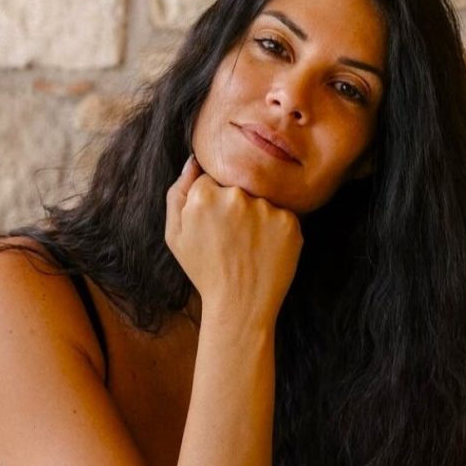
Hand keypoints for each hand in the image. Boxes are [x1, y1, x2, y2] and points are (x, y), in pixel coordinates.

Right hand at [165, 155, 303, 328]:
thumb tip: (194, 160)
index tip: (215, 224)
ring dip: (257, 216)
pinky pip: (282, 214)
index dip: (212, 201)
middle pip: (238, 185)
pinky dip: (275, 229)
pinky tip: (265, 249)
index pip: (211, 179)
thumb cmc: (205, 270)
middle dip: (235, 206)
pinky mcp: (289, 221)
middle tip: (233, 238)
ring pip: (261, 198)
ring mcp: (265, 208)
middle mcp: (236, 196)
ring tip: (249, 246)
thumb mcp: (175, 234)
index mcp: (204, 195)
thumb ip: (178, 192)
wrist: (240, 305)